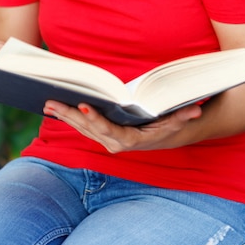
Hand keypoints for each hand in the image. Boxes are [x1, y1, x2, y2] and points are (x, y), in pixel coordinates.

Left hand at [42, 101, 202, 152]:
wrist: (169, 137)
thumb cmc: (171, 125)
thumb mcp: (177, 120)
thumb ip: (184, 116)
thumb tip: (196, 110)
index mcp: (130, 140)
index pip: (108, 130)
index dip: (95, 119)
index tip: (83, 106)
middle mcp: (115, 143)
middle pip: (88, 129)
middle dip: (69, 115)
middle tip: (51, 102)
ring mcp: (106, 140)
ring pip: (82, 128)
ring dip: (64, 116)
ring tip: (47, 102)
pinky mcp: (102, 135)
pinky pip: (83, 127)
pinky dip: (69, 117)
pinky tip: (56, 108)